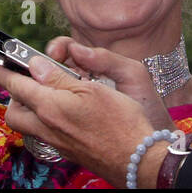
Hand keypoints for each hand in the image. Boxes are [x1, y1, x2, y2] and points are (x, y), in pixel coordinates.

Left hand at [0, 46, 172, 187]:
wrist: (137, 160)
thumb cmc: (120, 121)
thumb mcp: (91, 89)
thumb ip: (58, 77)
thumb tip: (35, 66)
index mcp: (50, 107)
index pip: (16, 85)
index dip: (0, 72)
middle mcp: (47, 127)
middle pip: (14, 112)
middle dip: (14, 95)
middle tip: (29, 79)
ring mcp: (56, 142)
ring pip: (29, 124)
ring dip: (31, 107)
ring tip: (51, 92)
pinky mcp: (67, 150)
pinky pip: (45, 132)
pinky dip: (46, 119)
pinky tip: (66, 110)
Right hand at [44, 37, 170, 131]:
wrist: (150, 144)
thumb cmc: (147, 107)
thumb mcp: (132, 75)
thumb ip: (106, 58)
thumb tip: (75, 49)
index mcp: (94, 66)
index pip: (67, 49)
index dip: (57, 48)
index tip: (54, 53)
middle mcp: (80, 82)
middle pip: (50, 67)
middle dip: (41, 65)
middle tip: (43, 71)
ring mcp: (74, 103)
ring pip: (47, 90)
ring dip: (42, 87)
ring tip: (48, 91)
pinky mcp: (70, 123)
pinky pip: (51, 111)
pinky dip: (48, 108)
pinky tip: (55, 110)